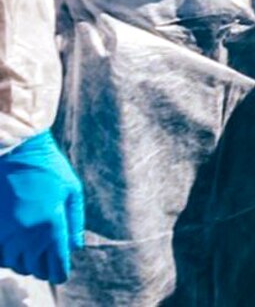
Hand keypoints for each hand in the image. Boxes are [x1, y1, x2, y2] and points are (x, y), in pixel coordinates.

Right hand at [0, 133, 83, 283]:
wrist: (15, 151)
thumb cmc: (49, 167)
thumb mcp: (71, 190)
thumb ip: (75, 221)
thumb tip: (75, 247)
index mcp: (52, 226)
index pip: (56, 263)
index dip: (60, 272)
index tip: (61, 274)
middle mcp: (27, 235)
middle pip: (35, 268)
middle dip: (44, 269)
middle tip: (49, 264)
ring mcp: (7, 233)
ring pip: (15, 264)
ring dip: (25, 263)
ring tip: (33, 255)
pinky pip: (0, 255)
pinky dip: (7, 256)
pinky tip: (16, 247)